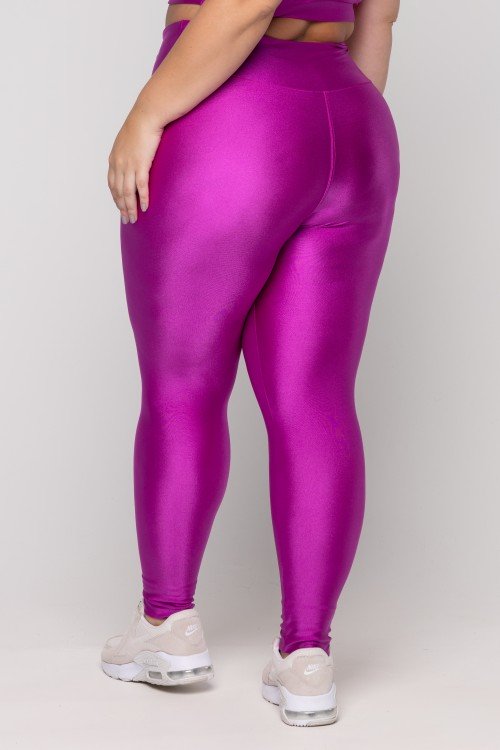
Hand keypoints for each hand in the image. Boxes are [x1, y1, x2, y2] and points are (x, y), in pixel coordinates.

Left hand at [108, 107, 163, 223]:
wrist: (147, 115)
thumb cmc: (141, 125)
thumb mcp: (128, 140)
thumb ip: (127, 153)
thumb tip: (133, 160)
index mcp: (114, 159)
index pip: (112, 184)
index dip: (116, 198)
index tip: (120, 208)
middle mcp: (118, 164)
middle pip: (118, 191)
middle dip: (122, 207)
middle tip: (126, 220)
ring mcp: (129, 165)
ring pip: (127, 192)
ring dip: (130, 207)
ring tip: (134, 219)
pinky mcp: (141, 164)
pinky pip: (140, 186)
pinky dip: (142, 198)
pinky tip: (145, 207)